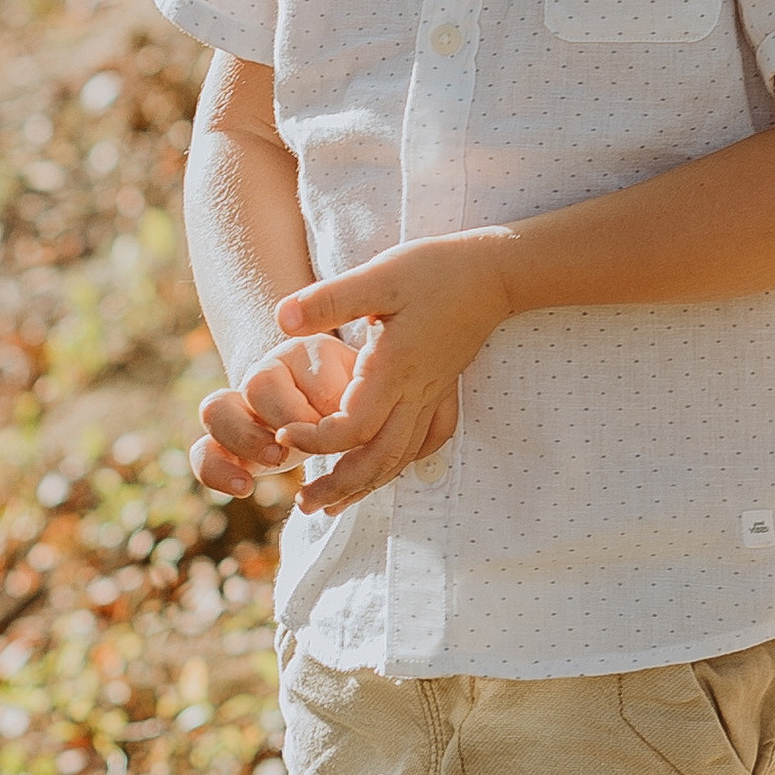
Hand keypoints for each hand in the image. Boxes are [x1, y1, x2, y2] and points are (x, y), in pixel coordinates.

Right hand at [191, 330, 358, 498]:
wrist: (342, 412)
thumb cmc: (364, 402)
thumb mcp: (378, 390)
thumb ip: (371, 395)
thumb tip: (347, 416)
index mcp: (308, 354)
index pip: (309, 366)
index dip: (328, 398)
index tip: (348, 412)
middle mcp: (268, 374)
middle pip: (258, 383)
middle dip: (286, 416)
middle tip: (309, 438)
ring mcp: (242, 408)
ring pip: (216, 410)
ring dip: (247, 439)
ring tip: (278, 461)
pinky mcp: (229, 445)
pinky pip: (204, 453)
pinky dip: (218, 471)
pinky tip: (244, 487)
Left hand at [268, 234, 513, 510]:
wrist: (495, 271)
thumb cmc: (434, 270)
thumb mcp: (378, 276)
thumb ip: (329, 300)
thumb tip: (280, 320)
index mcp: (393, 370)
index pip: (351, 428)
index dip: (314, 439)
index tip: (281, 435)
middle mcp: (415, 393)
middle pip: (378, 460)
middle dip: (339, 486)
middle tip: (303, 505)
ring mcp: (432, 396)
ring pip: (401, 458)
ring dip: (366, 485)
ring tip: (332, 503)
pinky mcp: (443, 391)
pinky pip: (425, 443)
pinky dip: (400, 464)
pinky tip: (385, 471)